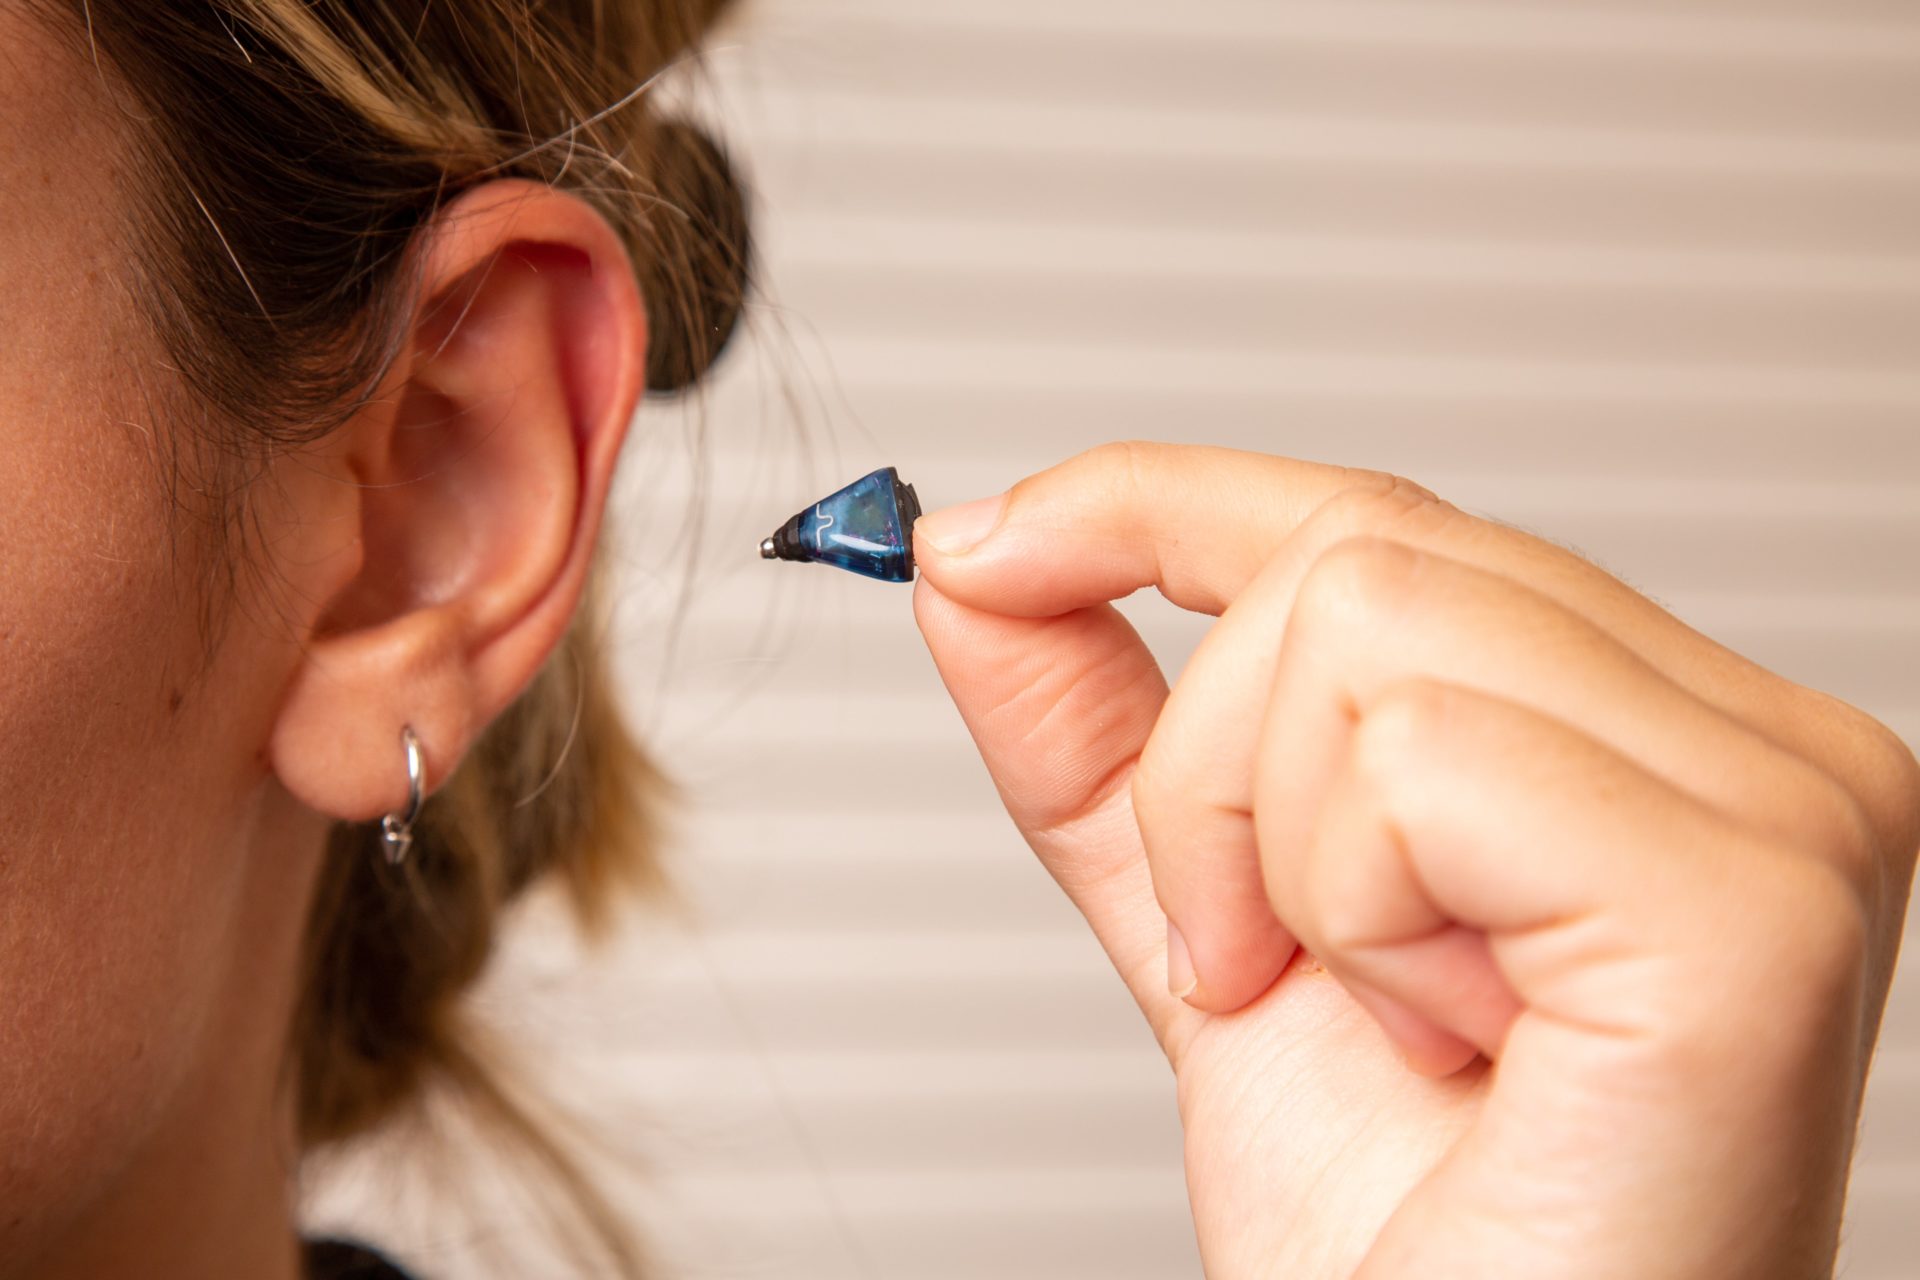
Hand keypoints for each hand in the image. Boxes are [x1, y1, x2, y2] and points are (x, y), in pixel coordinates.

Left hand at [911, 443, 1919, 1278]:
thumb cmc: (1398, 1224)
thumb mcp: (1205, 918)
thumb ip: (1100, 734)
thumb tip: (980, 560)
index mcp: (1652, 735)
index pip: (1379, 517)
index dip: (1158, 505)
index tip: (992, 544)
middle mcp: (1757, 747)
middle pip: (1355, 554)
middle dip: (1210, 779)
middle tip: (1264, 962)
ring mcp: (1783, 811)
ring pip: (1364, 630)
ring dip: (1279, 862)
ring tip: (1380, 1012)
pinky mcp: (1746, 906)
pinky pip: (1410, 762)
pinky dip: (1351, 918)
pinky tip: (1450, 1039)